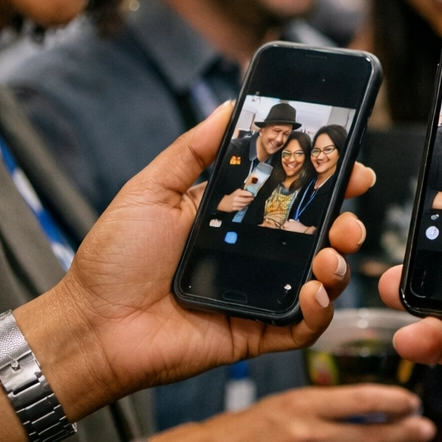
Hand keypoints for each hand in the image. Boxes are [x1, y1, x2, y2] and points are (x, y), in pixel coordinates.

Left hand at [16, 102, 376, 420]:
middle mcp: (252, 255)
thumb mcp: (150, 190)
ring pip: (320, 280)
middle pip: (317, 236)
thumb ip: (193, 150)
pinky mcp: (257, 333)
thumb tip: (228, 108)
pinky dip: (320, 311)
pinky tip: (314, 293)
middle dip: (345, 223)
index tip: (350, 166)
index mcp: (233, 217)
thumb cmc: (112, 261)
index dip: (326, 181)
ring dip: (338, 265)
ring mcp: (259, 294)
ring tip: (330, 256)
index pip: (292, 194)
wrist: (91, 326)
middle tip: (347, 218)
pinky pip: (303, 327)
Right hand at [159, 385, 433, 441]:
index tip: (413, 402)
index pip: (361, 398)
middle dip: (404, 435)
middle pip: (369, 436)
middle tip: (426, 432)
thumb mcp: (279, 403)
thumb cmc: (236, 431)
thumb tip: (361, 407)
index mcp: (302, 405)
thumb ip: (318, 405)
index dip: (394, 400)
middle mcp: (305, 437)